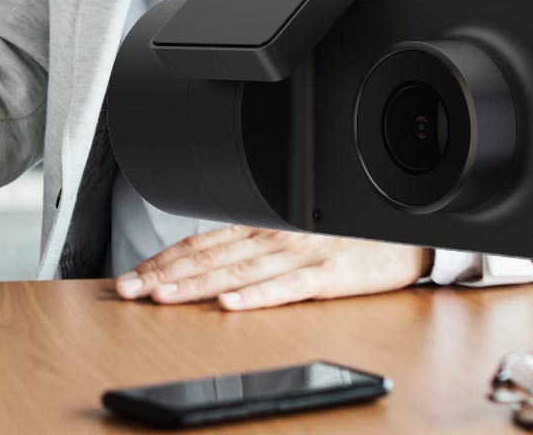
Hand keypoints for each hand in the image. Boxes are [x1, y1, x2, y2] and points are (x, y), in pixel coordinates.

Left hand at [113, 226, 431, 310]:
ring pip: (235, 272)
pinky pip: (285, 288)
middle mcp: (272, 237)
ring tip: (162, 297)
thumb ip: (253, 247)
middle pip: (208, 257)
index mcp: (260, 227)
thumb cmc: (346, 236)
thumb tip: (208, 266)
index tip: (132, 277)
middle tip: (128, 289)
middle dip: (163, 274)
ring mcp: (298, 255)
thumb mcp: (290, 236)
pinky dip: (255, 296)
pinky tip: (230, 304)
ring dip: (195, 285)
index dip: (162, 260)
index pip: (200, 244)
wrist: (403, 234)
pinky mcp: (327, 274)